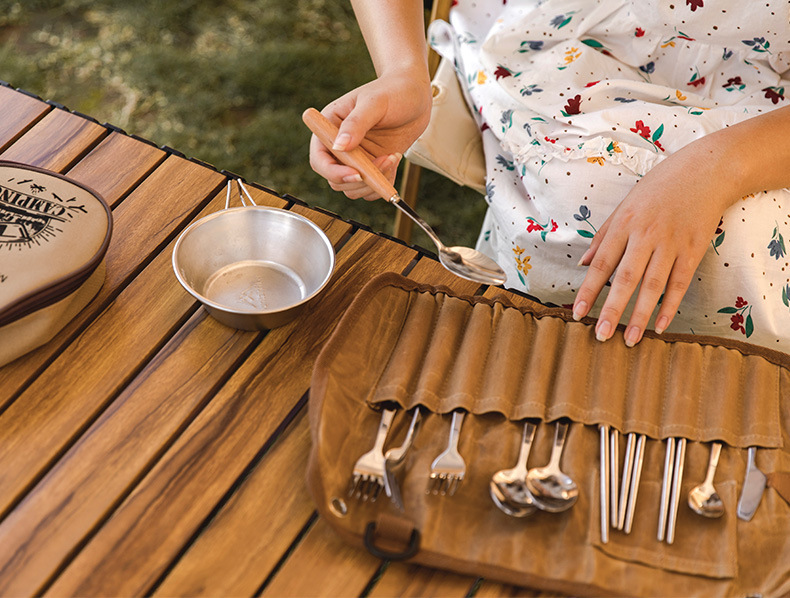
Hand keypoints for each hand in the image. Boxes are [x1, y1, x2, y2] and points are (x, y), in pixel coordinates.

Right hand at [308, 69, 431, 200]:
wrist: (415, 94)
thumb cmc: (393, 90)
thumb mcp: (374, 102)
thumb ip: (356, 123)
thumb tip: (339, 146)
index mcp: (330, 128)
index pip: (320, 160)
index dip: (334, 172)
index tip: (356, 174)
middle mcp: (340, 146)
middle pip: (336, 180)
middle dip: (359, 181)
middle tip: (384, 162)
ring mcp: (357, 158)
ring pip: (353, 189)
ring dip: (374, 182)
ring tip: (392, 157)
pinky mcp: (373, 166)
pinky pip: (371, 188)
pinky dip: (384, 183)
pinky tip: (395, 159)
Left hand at [571, 138, 738, 345]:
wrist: (706, 171)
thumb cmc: (659, 187)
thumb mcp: (625, 205)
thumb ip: (604, 236)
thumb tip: (583, 263)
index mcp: (625, 225)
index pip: (602, 264)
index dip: (588, 290)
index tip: (577, 312)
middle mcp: (647, 236)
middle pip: (626, 278)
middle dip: (612, 309)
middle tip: (601, 335)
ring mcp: (672, 244)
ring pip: (654, 285)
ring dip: (640, 314)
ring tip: (629, 338)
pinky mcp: (695, 249)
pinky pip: (680, 283)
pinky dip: (670, 306)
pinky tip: (660, 325)